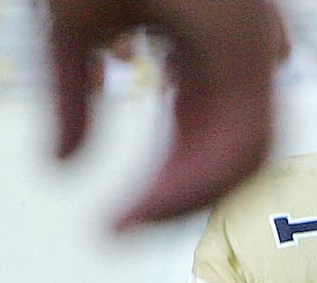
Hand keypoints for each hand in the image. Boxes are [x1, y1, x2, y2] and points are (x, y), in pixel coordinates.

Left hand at [44, 0, 286, 230]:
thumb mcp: (70, 9)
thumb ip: (65, 90)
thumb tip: (59, 165)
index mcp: (237, 41)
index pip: (237, 151)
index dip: (182, 199)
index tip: (123, 223)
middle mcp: (257, 47)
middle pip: (241, 154)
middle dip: (182, 198)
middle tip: (121, 226)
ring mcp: (251, 43)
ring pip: (236, 137)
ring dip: (185, 175)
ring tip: (132, 202)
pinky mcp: (233, 39)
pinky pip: (226, 107)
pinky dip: (188, 141)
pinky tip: (151, 162)